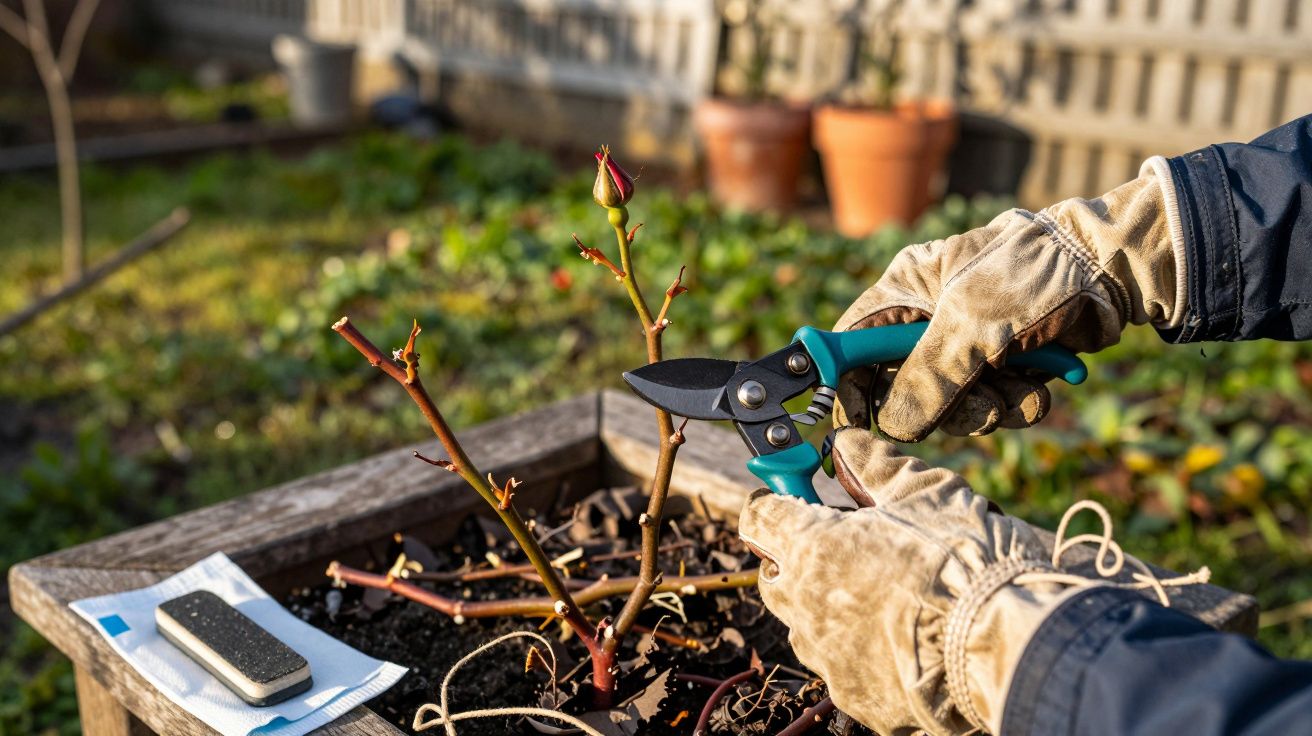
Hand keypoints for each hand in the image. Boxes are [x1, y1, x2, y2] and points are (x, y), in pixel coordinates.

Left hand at [738, 430, 1080, 734]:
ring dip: (829, 608)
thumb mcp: (924, 492)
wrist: (1006, 646)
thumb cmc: (966, 562)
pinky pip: (843, 668)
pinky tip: (902, 641)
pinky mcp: (855, 696)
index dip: (777, 499)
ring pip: (807, 626)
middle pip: (774, 576)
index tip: (797, 494)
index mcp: (813, 547)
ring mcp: (828, 656)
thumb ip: (873, 465)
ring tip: (885, 598)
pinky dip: (862, 652)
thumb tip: (845, 443)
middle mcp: (806, 605)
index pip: (760, 515)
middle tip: (842, 548)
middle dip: (796, 560)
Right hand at [835, 163, 1183, 441]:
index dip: (850, 385)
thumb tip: (892, 425)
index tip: (857, 423)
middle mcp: (930, 319)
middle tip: (978, 409)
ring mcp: (968, 344)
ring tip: (1018, 395)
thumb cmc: (1034, 275)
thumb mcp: (973, 325)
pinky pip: (993, 404)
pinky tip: (1040, 392)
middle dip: (942, 407)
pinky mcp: (1004, 364)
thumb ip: (929, 378)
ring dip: (986, 411)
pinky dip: (1016, 406)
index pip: (855, 345)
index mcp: (906, 291)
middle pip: (904, 388)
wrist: (1114, 268)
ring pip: (952, 405)